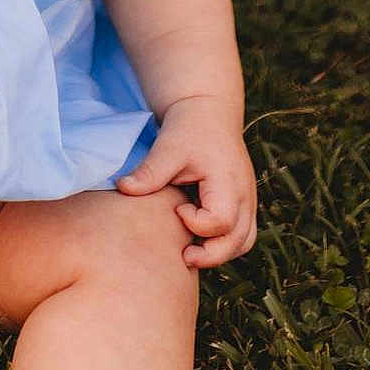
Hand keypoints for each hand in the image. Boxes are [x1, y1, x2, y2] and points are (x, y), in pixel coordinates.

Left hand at [115, 96, 256, 267]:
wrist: (207, 114)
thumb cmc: (188, 129)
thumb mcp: (168, 148)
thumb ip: (150, 172)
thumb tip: (122, 188)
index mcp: (229, 182)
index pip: (221, 221)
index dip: (197, 223)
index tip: (177, 208)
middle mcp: (245, 196)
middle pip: (239, 241)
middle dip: (211, 254)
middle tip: (183, 256)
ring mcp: (247, 201)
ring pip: (243, 241)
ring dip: (220, 252)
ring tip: (189, 252)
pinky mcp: (242, 203)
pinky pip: (241, 234)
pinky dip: (223, 243)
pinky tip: (197, 239)